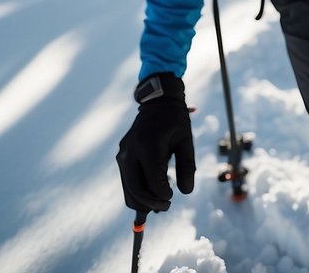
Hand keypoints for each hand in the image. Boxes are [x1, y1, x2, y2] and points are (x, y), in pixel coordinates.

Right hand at [116, 74, 195, 212]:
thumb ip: (187, 166)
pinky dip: (137, 193)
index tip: (173, 196)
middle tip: (167, 206)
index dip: (164, 195)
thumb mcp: (186, 140)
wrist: (156, 103)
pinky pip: (127, 182)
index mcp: (148, 146)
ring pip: (128, 190)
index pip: (153, 182)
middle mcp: (131, 152)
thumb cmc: (175, 121)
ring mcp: (123, 155)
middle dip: (151, 204)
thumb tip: (186, 192)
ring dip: (142, 202)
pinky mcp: (121, 158)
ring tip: (160, 203)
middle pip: (135, 191)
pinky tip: (152, 196)